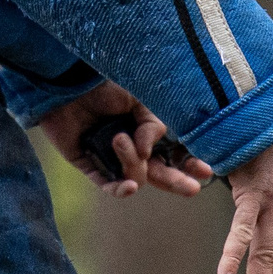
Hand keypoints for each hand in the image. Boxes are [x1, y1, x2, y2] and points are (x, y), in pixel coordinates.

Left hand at [38, 82, 214, 197]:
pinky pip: (108, 185)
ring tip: (118, 138)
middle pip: (159, 173)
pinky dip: (120, 189)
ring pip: (135, 176)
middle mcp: (132, 147)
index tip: (206, 171)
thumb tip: (149, 152)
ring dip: (131, 162)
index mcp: (147, 130)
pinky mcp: (89, 165)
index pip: (174, 152)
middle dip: (176, 181)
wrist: (66, 84)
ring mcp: (111, 158)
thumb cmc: (102, 86)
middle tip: (192, 189)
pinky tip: (130, 188)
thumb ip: (153, 125)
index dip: (189, 163)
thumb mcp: (139, 99)